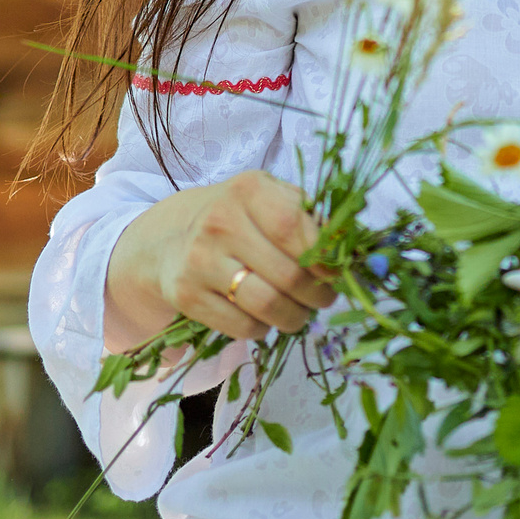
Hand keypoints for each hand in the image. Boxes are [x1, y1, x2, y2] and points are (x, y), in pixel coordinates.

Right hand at [104, 169, 335, 350]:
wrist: (168, 239)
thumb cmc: (237, 218)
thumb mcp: (269, 199)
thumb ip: (309, 216)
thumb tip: (351, 246)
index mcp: (248, 190)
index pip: (295, 228)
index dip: (324, 259)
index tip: (336, 273)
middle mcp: (220, 221)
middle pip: (287, 275)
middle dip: (317, 295)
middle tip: (324, 299)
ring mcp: (199, 260)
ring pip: (267, 305)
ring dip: (295, 318)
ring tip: (300, 313)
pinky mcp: (186, 295)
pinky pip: (242, 327)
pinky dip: (263, 329)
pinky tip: (263, 317)